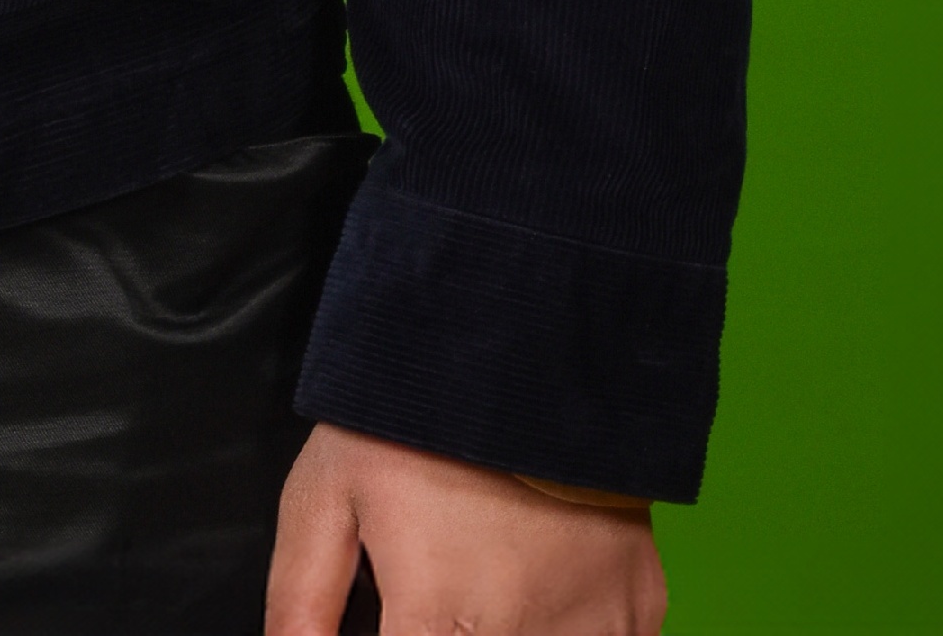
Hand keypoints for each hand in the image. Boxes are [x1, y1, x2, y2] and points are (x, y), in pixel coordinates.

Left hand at [268, 424, 664, 635]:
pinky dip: (564, 629)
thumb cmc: (415, 412)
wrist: (527, 335)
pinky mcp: (639, 610)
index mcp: (438, 626)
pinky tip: (539, 584)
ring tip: (484, 570)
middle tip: (441, 585)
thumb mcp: (328, 489)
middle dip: (446, 629)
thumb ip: (303, 597)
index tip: (398, 616)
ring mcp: (592, 630)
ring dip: (505, 628)